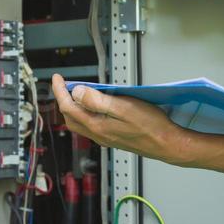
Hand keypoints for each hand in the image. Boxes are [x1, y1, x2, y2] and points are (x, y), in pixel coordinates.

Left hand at [50, 75, 187, 163]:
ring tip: (77, 93)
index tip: (57, 78)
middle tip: (65, 85)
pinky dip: (85, 114)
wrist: (166, 144)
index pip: (68, 107)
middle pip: (70, 117)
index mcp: (97, 125)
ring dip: (73, 108)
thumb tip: (77, 93)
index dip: (60, 91)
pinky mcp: (112, 138)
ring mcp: (105, 138)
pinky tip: (94, 107)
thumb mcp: (123, 107)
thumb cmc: (151, 126)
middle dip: (63, 100)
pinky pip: (90, 126)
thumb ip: (97, 100)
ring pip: (79, 123)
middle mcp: (98, 134)